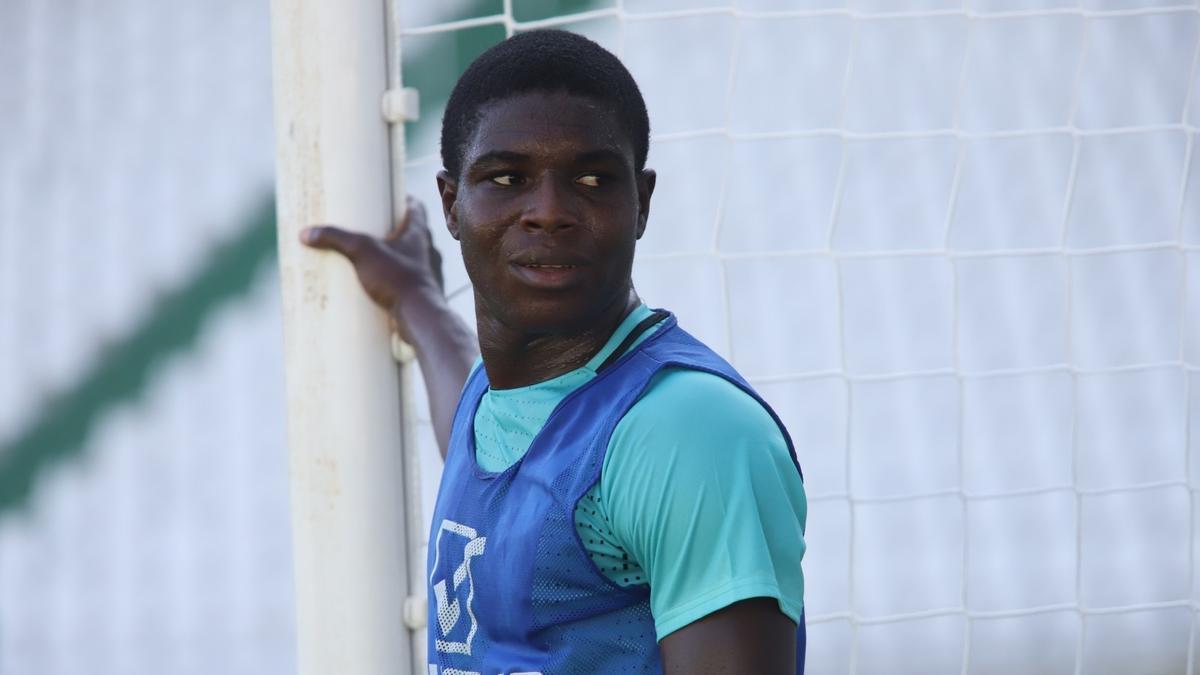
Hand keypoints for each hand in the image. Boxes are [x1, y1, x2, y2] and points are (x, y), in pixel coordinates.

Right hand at [300, 197, 445, 339]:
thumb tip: (306, 233)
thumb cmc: (397, 279)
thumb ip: (336, 239)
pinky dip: (394, 279)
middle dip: (392, 229)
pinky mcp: (421, 293)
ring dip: (393, 255)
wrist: (420, 317)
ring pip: (410, 257)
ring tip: (370, 257)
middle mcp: (427, 250)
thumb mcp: (362, 252)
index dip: (402, 200)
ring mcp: (427, 272)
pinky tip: (379, 284)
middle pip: (411, 232)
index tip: (387, 198)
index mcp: (418, 233)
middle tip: (369, 228)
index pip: (416, 207)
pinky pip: (407, 280)